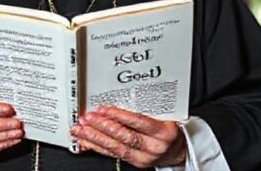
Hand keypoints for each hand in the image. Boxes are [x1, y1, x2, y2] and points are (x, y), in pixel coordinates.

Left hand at [70, 105, 186, 167]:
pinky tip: (86, 141)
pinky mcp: (135, 163)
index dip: (118, 115)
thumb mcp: (166, 115)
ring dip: (95, 138)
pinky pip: (113, 154)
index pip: (138, 122)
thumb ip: (147, 108)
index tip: (103, 109)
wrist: (179, 150)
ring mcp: (143, 157)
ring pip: (115, 147)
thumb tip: (119, 98)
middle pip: (124, 136)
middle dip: (102, 126)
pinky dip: (97, 147)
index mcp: (163, 132)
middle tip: (87, 118)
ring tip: (81, 129)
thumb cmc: (170, 129)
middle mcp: (153, 147)